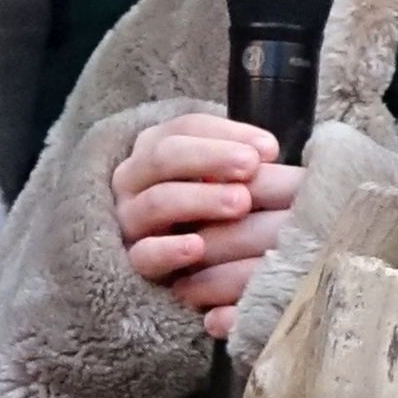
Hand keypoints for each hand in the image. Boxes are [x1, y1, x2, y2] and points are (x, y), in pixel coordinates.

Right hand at [112, 112, 300, 339]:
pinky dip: (168, 250)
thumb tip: (267, 151)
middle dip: (211, 157)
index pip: (185, 128)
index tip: (268, 149)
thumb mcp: (221, 179)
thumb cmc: (209, 212)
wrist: (179, 268)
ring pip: (156, 201)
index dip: (226, 133)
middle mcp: (133, 179)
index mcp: (154, 149)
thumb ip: (239, 162)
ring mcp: (129, 219)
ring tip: (240, 203)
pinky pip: (143, 254)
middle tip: (250, 166)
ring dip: (200, 199)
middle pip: (164, 156)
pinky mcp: (132, 261)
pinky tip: (197, 247)